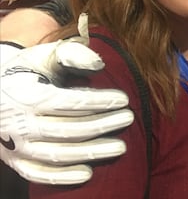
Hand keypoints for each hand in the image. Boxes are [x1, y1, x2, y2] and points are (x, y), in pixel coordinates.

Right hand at [0, 35, 133, 184]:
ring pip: (56, 154)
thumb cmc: (30, 70)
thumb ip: (72, 55)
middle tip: (129, 118)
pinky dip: (63, 176)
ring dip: (91, 152)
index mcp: (24, 94)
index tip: (124, 99)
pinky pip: (38, 174)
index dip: (97, 101)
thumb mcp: (45, 55)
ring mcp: (14, 145)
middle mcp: (17, 123)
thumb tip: (99, 64)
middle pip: (66, 129)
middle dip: (102, 125)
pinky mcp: (15, 161)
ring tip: (121, 147)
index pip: (66, 102)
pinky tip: (88, 172)